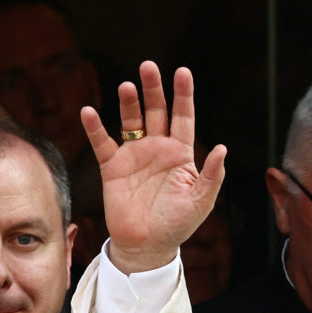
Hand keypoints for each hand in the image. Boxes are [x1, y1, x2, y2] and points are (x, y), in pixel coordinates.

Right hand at [80, 61, 225, 273]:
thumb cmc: (177, 225)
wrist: (147, 246)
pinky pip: (102, 143)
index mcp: (180, 154)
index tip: (182, 72)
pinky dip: (95, 128)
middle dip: (154, 89)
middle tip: (148, 67)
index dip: (183, 95)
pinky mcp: (112, 167)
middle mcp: (157, 149)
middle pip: (156, 111)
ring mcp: (134, 155)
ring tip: (127, 86)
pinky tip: (89, 112)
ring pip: (130, 121)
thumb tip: (222, 148)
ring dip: (129, 103)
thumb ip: (212, 176)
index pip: (183, 117)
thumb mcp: (201, 202)